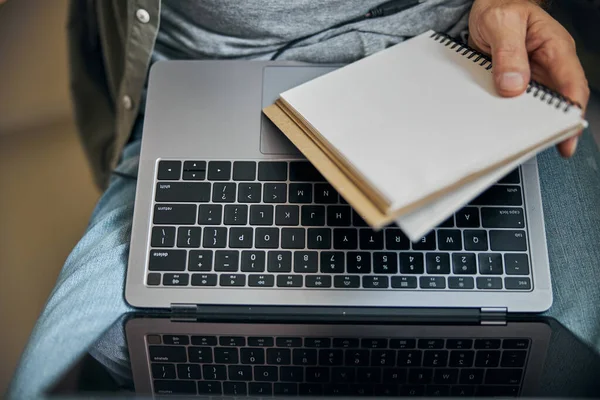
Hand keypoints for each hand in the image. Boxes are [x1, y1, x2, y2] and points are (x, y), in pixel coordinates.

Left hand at [468, 0, 589, 156]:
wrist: (488, 7)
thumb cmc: (500, 8)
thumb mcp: (501, 22)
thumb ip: (508, 51)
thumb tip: (513, 84)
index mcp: (554, 47)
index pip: (570, 83)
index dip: (570, 110)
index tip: (566, 131)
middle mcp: (547, 65)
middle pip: (555, 102)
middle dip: (551, 125)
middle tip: (540, 145)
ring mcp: (531, 76)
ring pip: (535, 107)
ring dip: (527, 124)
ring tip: (518, 142)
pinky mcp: (514, 84)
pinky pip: (515, 104)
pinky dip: (510, 117)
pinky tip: (502, 128)